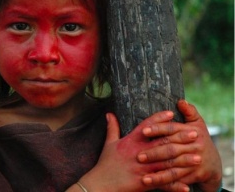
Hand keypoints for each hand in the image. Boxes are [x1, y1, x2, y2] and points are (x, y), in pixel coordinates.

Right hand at [78, 111, 192, 191]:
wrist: (100, 184)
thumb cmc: (105, 163)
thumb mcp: (108, 144)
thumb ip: (112, 128)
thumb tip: (109, 113)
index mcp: (130, 142)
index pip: (146, 127)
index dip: (159, 119)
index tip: (171, 114)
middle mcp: (138, 154)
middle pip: (162, 143)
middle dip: (179, 138)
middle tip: (195, 134)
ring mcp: (142, 169)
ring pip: (166, 164)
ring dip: (183, 161)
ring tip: (197, 158)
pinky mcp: (143, 184)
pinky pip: (162, 184)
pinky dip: (174, 185)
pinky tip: (187, 185)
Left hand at [139, 100, 221, 191]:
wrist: (213, 163)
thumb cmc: (200, 139)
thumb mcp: (198, 124)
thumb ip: (189, 112)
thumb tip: (181, 101)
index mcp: (191, 131)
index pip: (172, 129)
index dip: (158, 128)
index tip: (143, 131)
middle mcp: (194, 146)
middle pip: (171, 149)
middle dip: (154, 153)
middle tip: (138, 156)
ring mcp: (194, 162)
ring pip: (173, 167)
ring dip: (158, 173)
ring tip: (143, 176)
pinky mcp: (195, 175)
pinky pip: (178, 180)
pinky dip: (166, 183)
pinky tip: (154, 184)